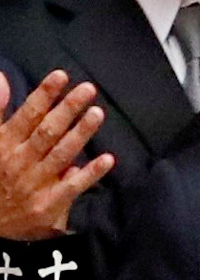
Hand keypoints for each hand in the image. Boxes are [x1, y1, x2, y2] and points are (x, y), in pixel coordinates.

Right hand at [0, 70, 113, 240]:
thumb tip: (2, 78)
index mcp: (3, 145)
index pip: (26, 115)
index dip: (44, 94)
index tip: (61, 75)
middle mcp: (20, 162)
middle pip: (47, 131)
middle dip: (68, 109)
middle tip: (89, 89)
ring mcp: (36, 183)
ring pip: (62, 154)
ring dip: (81, 133)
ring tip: (98, 113)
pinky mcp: (50, 204)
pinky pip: (74, 186)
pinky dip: (91, 173)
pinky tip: (108, 159)